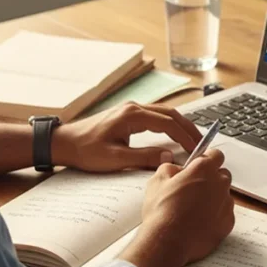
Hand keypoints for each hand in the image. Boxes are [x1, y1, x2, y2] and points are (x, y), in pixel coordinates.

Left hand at [52, 103, 201, 171]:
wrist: (64, 142)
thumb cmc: (85, 150)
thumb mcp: (115, 158)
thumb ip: (144, 157)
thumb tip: (168, 157)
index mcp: (132, 116)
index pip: (168, 123)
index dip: (185, 136)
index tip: (196, 149)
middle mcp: (134, 108)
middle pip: (171, 114)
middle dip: (188, 128)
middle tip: (202, 143)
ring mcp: (131, 109)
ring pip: (164, 113)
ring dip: (180, 124)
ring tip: (193, 138)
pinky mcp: (128, 115)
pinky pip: (156, 115)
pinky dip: (169, 123)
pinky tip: (174, 133)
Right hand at [121, 149, 235, 266]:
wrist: (168, 243)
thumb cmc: (162, 212)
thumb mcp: (157, 180)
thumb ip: (170, 168)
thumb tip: (176, 169)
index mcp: (204, 169)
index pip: (216, 155)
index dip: (207, 159)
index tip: (200, 165)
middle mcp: (220, 184)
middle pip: (222, 175)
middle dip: (210, 179)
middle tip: (193, 189)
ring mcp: (226, 204)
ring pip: (223, 195)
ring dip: (213, 198)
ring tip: (193, 210)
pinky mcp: (228, 223)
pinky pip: (225, 214)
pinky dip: (216, 216)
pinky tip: (199, 222)